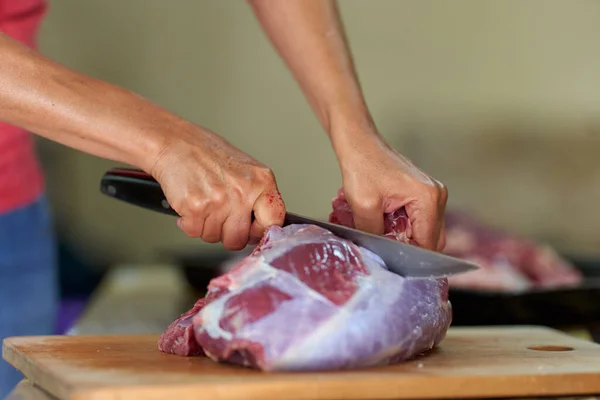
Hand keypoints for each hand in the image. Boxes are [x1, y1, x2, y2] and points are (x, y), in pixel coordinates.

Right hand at [150, 125, 284, 249]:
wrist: (174, 142)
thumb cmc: (206, 154)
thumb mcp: (245, 169)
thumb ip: (257, 197)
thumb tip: (262, 227)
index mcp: (261, 180)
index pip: (275, 220)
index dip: (260, 231)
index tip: (251, 231)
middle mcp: (243, 191)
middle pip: (240, 238)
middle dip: (227, 233)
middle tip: (219, 217)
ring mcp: (219, 200)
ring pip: (215, 238)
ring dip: (206, 227)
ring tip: (204, 204)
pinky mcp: (196, 207)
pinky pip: (194, 232)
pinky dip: (189, 224)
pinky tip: (191, 207)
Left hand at [337, 134, 446, 251]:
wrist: (360, 145)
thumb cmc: (362, 167)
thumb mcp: (363, 206)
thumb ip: (375, 233)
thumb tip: (379, 253)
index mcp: (428, 198)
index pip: (428, 243)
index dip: (409, 254)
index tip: (390, 256)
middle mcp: (437, 195)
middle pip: (431, 239)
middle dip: (408, 246)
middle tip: (384, 245)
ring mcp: (432, 194)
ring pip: (425, 231)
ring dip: (406, 236)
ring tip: (383, 230)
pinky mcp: (423, 193)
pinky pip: (419, 220)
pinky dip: (405, 226)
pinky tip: (386, 221)